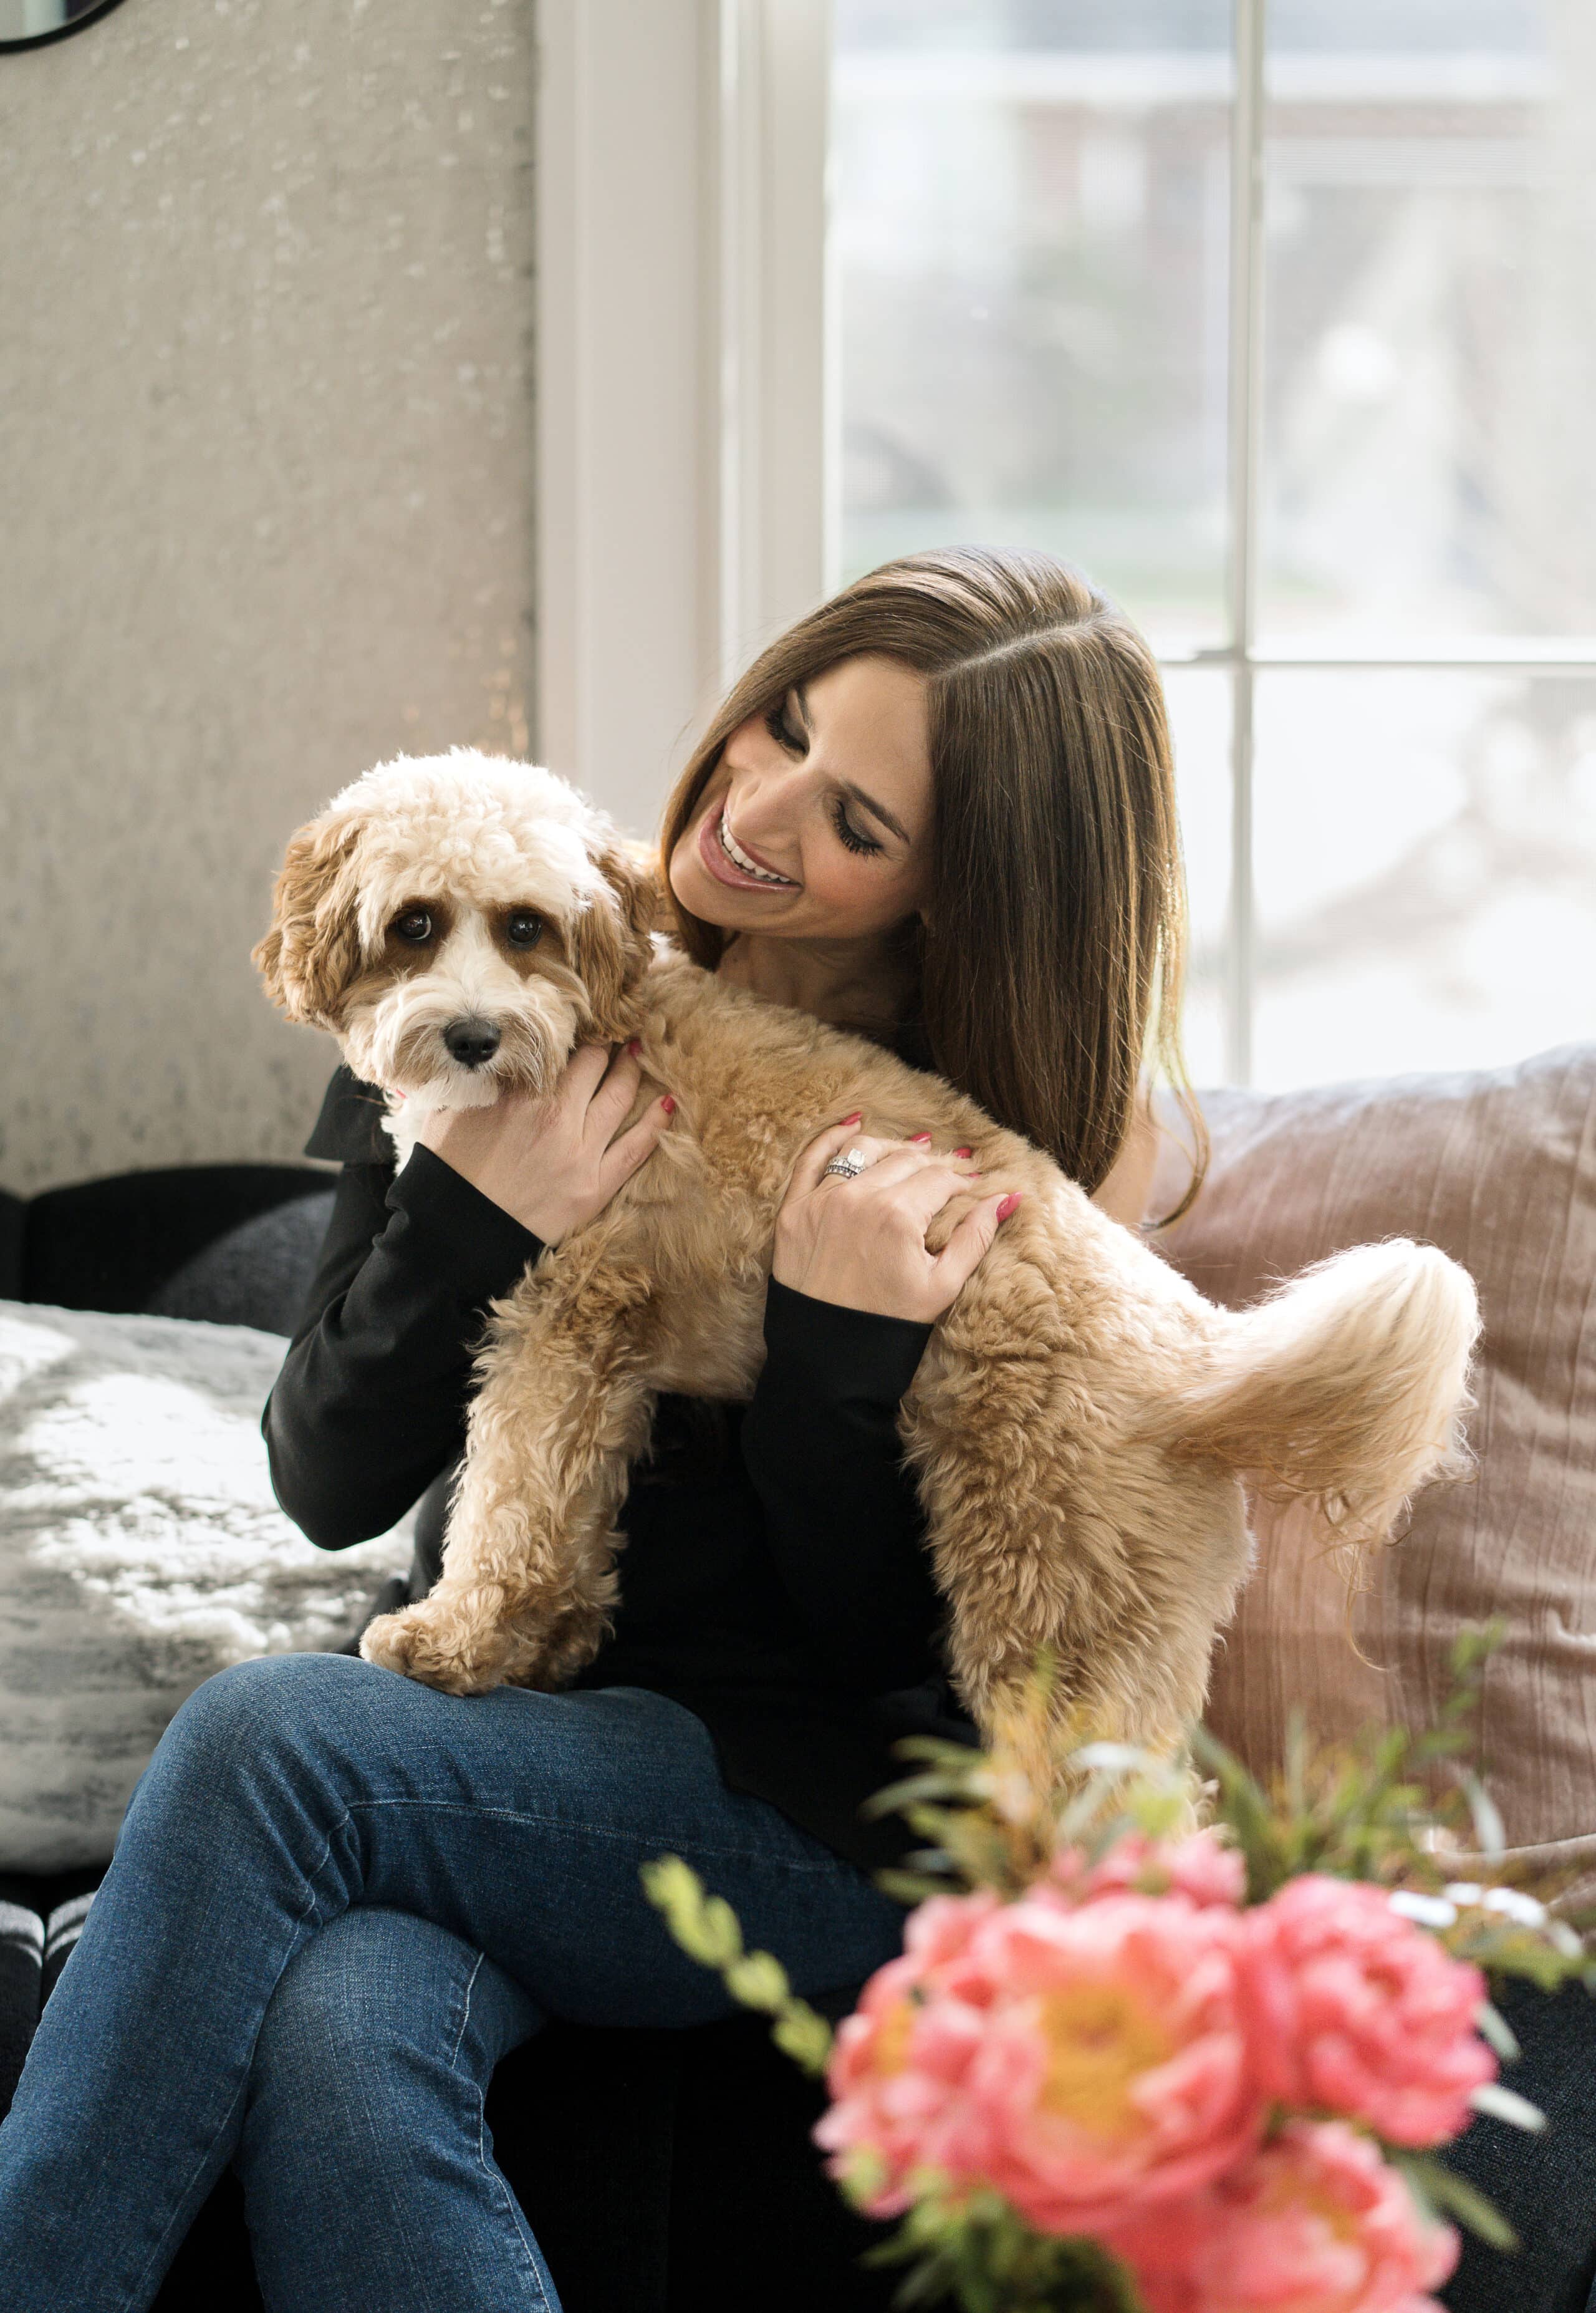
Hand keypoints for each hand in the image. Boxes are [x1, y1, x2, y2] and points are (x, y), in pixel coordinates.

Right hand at [417, 1042, 674, 1242]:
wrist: (457, 1235)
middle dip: (605, 1047)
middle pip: (595, 1065)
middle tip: (612, 1034)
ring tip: (637, 1055)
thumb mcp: (450, 1109)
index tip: (580, 1025)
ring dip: (631, 1071)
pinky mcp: (595, 1187)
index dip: (573, 1033)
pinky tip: (666, 1103)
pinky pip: (636, 1149)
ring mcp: (580, 1153)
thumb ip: (476, 1077)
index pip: (560, 1048)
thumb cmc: (447, 1171)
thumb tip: (485, 1052)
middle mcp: (557, 1116)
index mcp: (520, 1093)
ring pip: (620, 1097)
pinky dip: (655, 1123)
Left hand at [773, 1116, 1018, 1323]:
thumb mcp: (942, 1286)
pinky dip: (832, 1137)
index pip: (940, 1178)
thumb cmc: (888, 1326)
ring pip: (864, 1152)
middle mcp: (858, 1200)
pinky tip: (853, 1123)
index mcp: (898, 1216)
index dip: (962, 1179)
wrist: (825, 1359)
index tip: (972, 1183)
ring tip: (911, 1152)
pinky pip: (810, 1160)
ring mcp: (821, 1203)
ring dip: (892, 1148)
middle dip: (933, 1163)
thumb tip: (1008, 1198)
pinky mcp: (793, 1212)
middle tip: (947, 1171)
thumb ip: (975, 1237)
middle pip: (905, 1161)